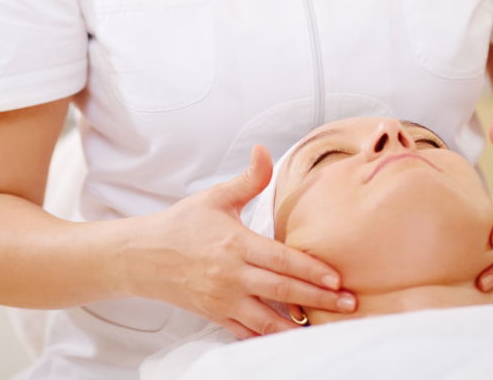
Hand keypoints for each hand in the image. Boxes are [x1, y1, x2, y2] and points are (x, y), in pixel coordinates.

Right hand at [121, 144, 355, 338]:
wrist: (143, 256)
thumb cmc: (183, 224)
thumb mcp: (216, 197)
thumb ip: (248, 179)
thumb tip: (264, 151)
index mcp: (236, 243)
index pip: (281, 259)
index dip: (311, 270)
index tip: (337, 278)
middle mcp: (232, 275)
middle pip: (283, 290)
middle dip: (319, 299)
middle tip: (349, 303)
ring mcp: (224, 299)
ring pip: (268, 319)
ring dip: (299, 325)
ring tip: (328, 327)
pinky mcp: (215, 315)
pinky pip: (247, 332)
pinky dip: (269, 337)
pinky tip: (290, 340)